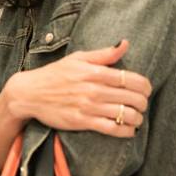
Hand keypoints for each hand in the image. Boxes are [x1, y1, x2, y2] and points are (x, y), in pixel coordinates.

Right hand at [2, 40, 150, 137]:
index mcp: (95, 72)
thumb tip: (125, 44)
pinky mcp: (82, 122)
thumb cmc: (54, 74)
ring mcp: (88, 106)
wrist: (29, 93)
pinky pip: (112, 129)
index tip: (145, 90)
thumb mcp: (77, 58)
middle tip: (140, 105)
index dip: (146, 87)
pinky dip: (126, 131)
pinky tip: (127, 129)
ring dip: (137, 118)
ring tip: (135, 118)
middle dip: (143, 103)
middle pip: (134, 98)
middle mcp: (94, 89)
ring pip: (126, 115)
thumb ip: (103, 54)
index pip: (133, 80)